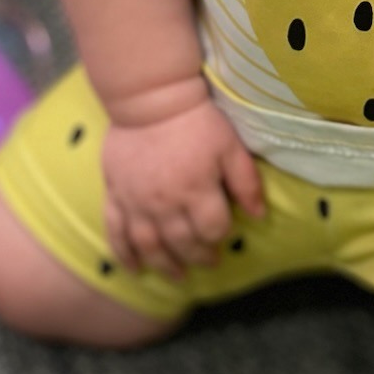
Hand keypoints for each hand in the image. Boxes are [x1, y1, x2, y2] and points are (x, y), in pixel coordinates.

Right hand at [101, 97, 263, 280]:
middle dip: (199, 256)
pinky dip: (124, 255)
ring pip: (149, 246)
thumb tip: (260, 216)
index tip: (224, 232)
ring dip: (164, 266)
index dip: (222, 234)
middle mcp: (165, 204)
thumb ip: (245, 181)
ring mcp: (136, 202)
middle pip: (183, 243)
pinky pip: (115, 232)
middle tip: (208, 260)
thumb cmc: (196, 120)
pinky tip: (134, 269)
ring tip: (178, 275)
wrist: (149, 99)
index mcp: (196, 191)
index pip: (213, 229)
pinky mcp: (114, 195)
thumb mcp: (230, 145)